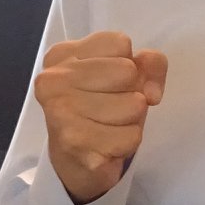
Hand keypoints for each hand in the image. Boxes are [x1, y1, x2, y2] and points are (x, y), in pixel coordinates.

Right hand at [34, 30, 167, 204]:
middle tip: (111, 108)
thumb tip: (151, 93)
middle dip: (131, 93)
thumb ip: (149, 64)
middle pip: (128, 72)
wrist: (77, 161)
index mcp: (61, 56)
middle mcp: (53, 80)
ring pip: (134, 105)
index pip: (121, 43)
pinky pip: (131, 137)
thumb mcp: (127, 75)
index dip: (129, 65)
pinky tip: (107, 146)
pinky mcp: (75, 143)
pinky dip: (127, 143)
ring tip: (109, 127)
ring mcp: (60, 112)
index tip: (111, 83)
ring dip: (131, 121)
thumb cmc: (102, 109)